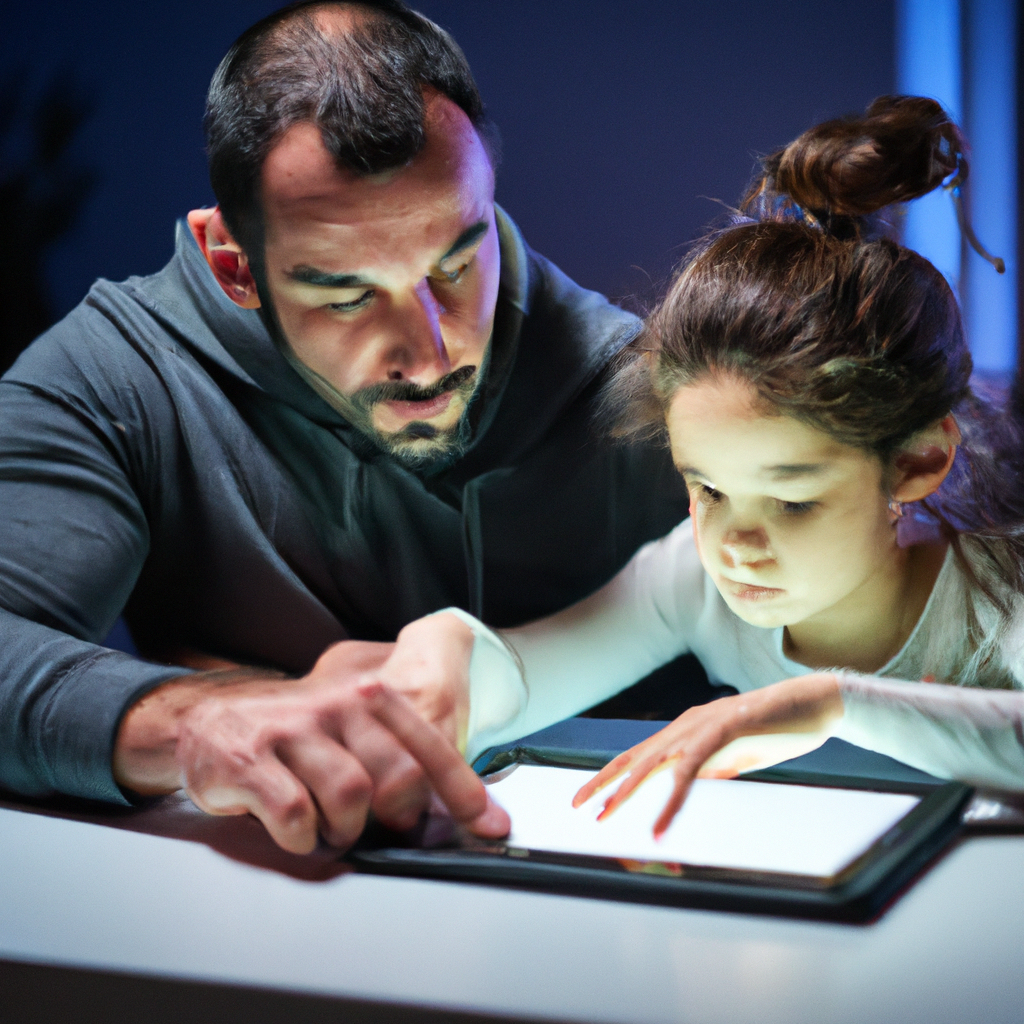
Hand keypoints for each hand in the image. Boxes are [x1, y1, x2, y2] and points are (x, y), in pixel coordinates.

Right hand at [115, 636, 507, 854]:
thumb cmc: (291, 733)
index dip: (464, 791)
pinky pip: (295, 814)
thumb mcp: (349, 726)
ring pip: (350, 797)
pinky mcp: (249, 762)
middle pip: (397, 777)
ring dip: (345, 828)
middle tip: (380, 826)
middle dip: (396, 817)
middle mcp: (335, 707)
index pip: (429, 746)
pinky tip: (295, 828)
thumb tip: (449, 796)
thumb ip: (396, 748)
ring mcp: (292, 732)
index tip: (491, 825)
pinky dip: (301, 836)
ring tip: (330, 826)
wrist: (205, 722)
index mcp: (367, 697)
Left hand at [572, 673, 843, 836]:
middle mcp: (686, 725)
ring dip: (627, 792)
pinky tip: (659, 826)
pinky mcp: (722, 734)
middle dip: (604, 782)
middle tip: (579, 806)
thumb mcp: (737, 756)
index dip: (613, 775)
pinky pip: (688, 772)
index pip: (640, 755)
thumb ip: (714, 768)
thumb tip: (698, 783)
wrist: (815, 704)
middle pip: (635, 756)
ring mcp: (702, 726)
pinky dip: (670, 802)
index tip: (591, 798)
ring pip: (653, 763)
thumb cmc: (779, 730)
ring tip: (606, 816)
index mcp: (688, 730)